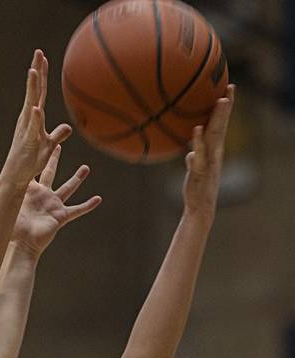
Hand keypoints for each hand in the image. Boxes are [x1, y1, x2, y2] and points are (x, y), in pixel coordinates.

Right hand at [0, 50, 71, 190]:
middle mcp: (28, 121)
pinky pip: (33, 129)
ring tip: (33, 71)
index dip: (41, 75)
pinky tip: (36, 108)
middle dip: (36, 73)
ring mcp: (27, 130)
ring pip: (31, 106)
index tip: (42, 57)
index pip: (39, 93)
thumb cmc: (31, 162)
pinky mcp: (28, 143)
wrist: (16, 178)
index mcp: (33, 119)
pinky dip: (34, 118)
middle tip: (38, 52)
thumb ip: (57, 136)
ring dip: (32, 90)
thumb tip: (68, 127)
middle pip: (34, 93)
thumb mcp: (48, 146)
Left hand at [0, 145, 100, 258]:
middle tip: (61, 144)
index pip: (34, 168)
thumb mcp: (4, 201)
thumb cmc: (11, 227)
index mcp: (30, 190)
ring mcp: (53, 205)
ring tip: (86, 168)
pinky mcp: (61, 216)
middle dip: (55, 158)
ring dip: (77, 179)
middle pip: (51, 172)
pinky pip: (78, 210)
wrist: (21, 245)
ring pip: (68, 188)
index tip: (37, 142)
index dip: (36, 156)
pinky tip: (98, 199)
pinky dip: (88, 205)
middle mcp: (42, 195)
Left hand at [182, 84, 234, 219]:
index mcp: (214, 151)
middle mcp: (215, 153)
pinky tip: (196, 130)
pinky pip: (200, 154)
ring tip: (220, 101)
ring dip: (218, 118)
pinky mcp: (200, 172)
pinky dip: (198, 142)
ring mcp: (209, 162)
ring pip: (215, 136)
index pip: (221, 125)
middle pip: (221, 126)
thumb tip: (190, 153)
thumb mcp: (196, 169)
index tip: (228, 88)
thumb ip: (195, 158)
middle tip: (229, 87)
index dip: (225, 108)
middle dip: (226, 107)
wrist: (199, 207)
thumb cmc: (197, 188)